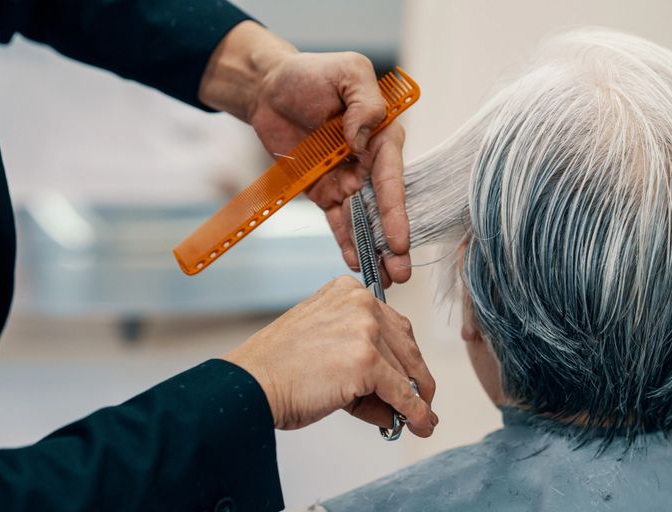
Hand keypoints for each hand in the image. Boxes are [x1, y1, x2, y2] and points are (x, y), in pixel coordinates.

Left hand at [198, 21, 410, 285]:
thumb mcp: (348, 72)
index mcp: (381, 135)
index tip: (399, 240)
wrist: (269, 89)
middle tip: (402, 273)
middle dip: (393, 242)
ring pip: (363, 220)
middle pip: (383, 207)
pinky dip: (346, 241)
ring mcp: (346, 179)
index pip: (392, 178)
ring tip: (385, 280)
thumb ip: (364, 104)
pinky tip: (354, 262)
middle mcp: (368, 162)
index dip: (395, 211)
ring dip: (374, 250)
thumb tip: (361, 141)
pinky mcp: (324, 191)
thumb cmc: (311, 75)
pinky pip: (337, 220)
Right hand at [222, 276, 437, 435]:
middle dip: (416, 379)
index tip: (413, 378)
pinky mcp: (366, 360)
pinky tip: (419, 424)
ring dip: (414, 399)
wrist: (252, 384)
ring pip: (405, 370)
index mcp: (347, 291)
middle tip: (423, 403)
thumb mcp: (326, 349)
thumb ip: (365, 364)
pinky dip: (415, 411)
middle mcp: (360, 302)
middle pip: (406, 344)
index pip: (393, 324)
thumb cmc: (278, 368)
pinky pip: (401, 392)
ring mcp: (364, 329)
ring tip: (418, 420)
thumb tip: (403, 401)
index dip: (406, 357)